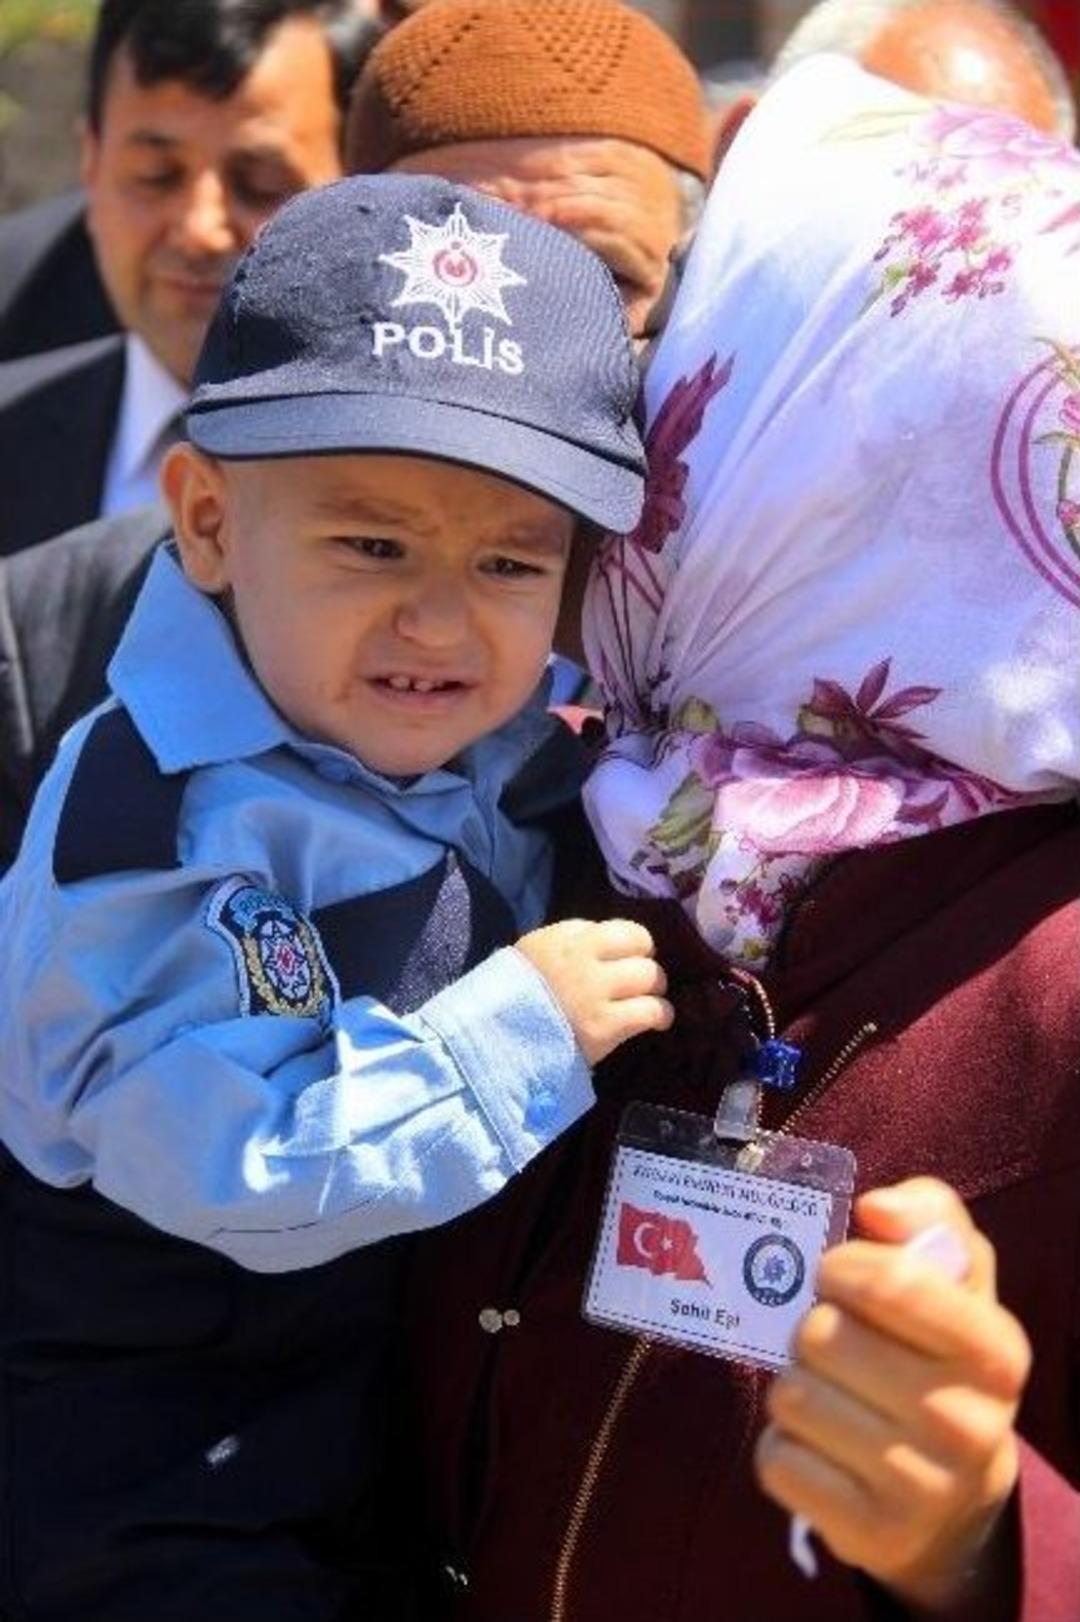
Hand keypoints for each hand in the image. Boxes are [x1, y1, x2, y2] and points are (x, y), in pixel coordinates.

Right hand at [515, 918, 672, 1065]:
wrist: (499, 1035)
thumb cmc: (519, 991)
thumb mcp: (540, 948)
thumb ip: (576, 938)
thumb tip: (616, 941)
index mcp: (570, 940)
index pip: (627, 931)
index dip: (637, 945)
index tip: (632, 958)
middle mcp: (586, 962)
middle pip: (643, 955)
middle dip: (647, 969)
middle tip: (640, 984)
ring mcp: (596, 995)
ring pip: (651, 979)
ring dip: (655, 992)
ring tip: (648, 1003)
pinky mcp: (604, 1027)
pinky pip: (651, 1012)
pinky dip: (660, 1015)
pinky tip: (656, 1021)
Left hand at [755, 1178, 1030, 1611]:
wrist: (957, 1494)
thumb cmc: (938, 1353)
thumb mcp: (955, 1279)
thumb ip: (927, 1215)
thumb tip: (876, 1206)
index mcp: (995, 1349)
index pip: (890, 1280)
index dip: (840, 1266)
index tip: (835, 1274)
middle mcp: (969, 1424)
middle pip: (820, 1336)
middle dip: (812, 1329)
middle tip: (834, 1345)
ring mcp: (922, 1489)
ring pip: (792, 1396)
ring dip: (794, 1385)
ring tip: (831, 1394)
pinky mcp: (870, 1536)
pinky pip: (777, 1460)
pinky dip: (783, 1446)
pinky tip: (821, 1447)